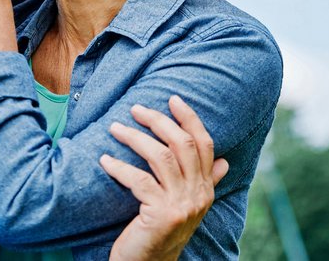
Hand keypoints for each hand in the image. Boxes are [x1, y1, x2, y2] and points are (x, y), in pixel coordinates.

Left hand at [102, 96, 228, 260]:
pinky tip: (104, 160)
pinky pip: (138, 181)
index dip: (190, 118)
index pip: (205, 144)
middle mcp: (198, 194)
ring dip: (135, 138)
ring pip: (161, 157)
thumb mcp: (187, 205)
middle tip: (136, 108)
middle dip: (159, 121)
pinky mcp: (161, 215)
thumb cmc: (162, 229)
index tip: (173, 98)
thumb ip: (205, 181)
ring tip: (114, 128)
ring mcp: (181, 205)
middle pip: (183, 144)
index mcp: (206, 188)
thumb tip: (223, 161)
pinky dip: (119, 167)